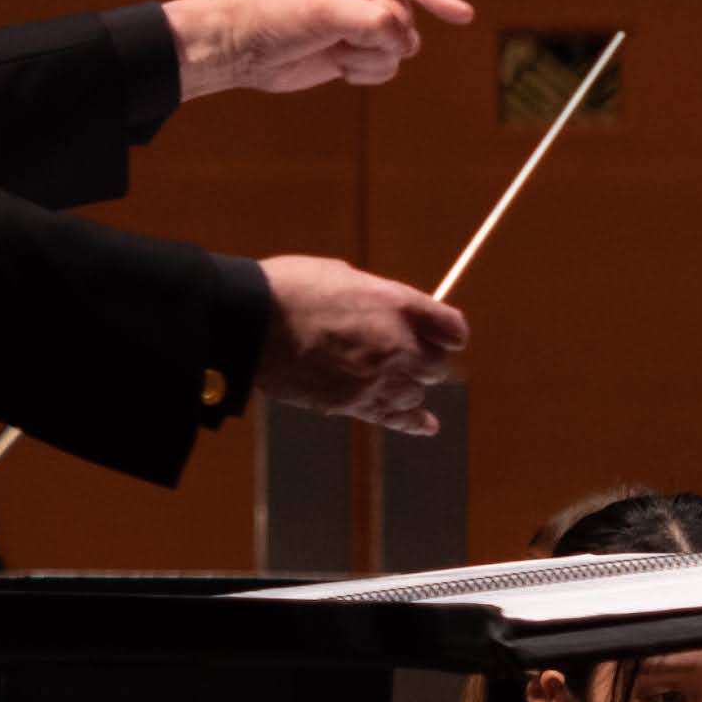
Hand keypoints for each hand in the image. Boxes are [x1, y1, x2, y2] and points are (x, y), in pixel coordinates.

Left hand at [170, 0, 471, 98]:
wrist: (240, 47)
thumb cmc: (276, 15)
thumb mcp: (324, 11)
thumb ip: (372, 21)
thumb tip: (405, 43)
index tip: (462, 16)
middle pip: (405, 20)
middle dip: (374, 35)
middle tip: (335, 32)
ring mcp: (370, 22)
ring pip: (401, 49)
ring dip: (366, 56)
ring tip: (331, 47)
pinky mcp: (362, 51)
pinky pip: (388, 68)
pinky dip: (363, 72)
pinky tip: (335, 64)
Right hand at [256, 256, 467, 432]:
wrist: (250, 322)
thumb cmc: (287, 289)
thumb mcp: (342, 276)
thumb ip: (374, 298)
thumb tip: (380, 311)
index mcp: (397, 304)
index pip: (451, 326)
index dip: (449, 333)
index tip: (446, 337)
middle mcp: (398, 343)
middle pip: (436, 364)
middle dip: (423, 360)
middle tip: (402, 357)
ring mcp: (377, 377)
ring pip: (415, 392)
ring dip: (407, 386)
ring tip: (391, 383)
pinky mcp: (353, 403)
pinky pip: (396, 418)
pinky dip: (414, 422)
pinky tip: (425, 425)